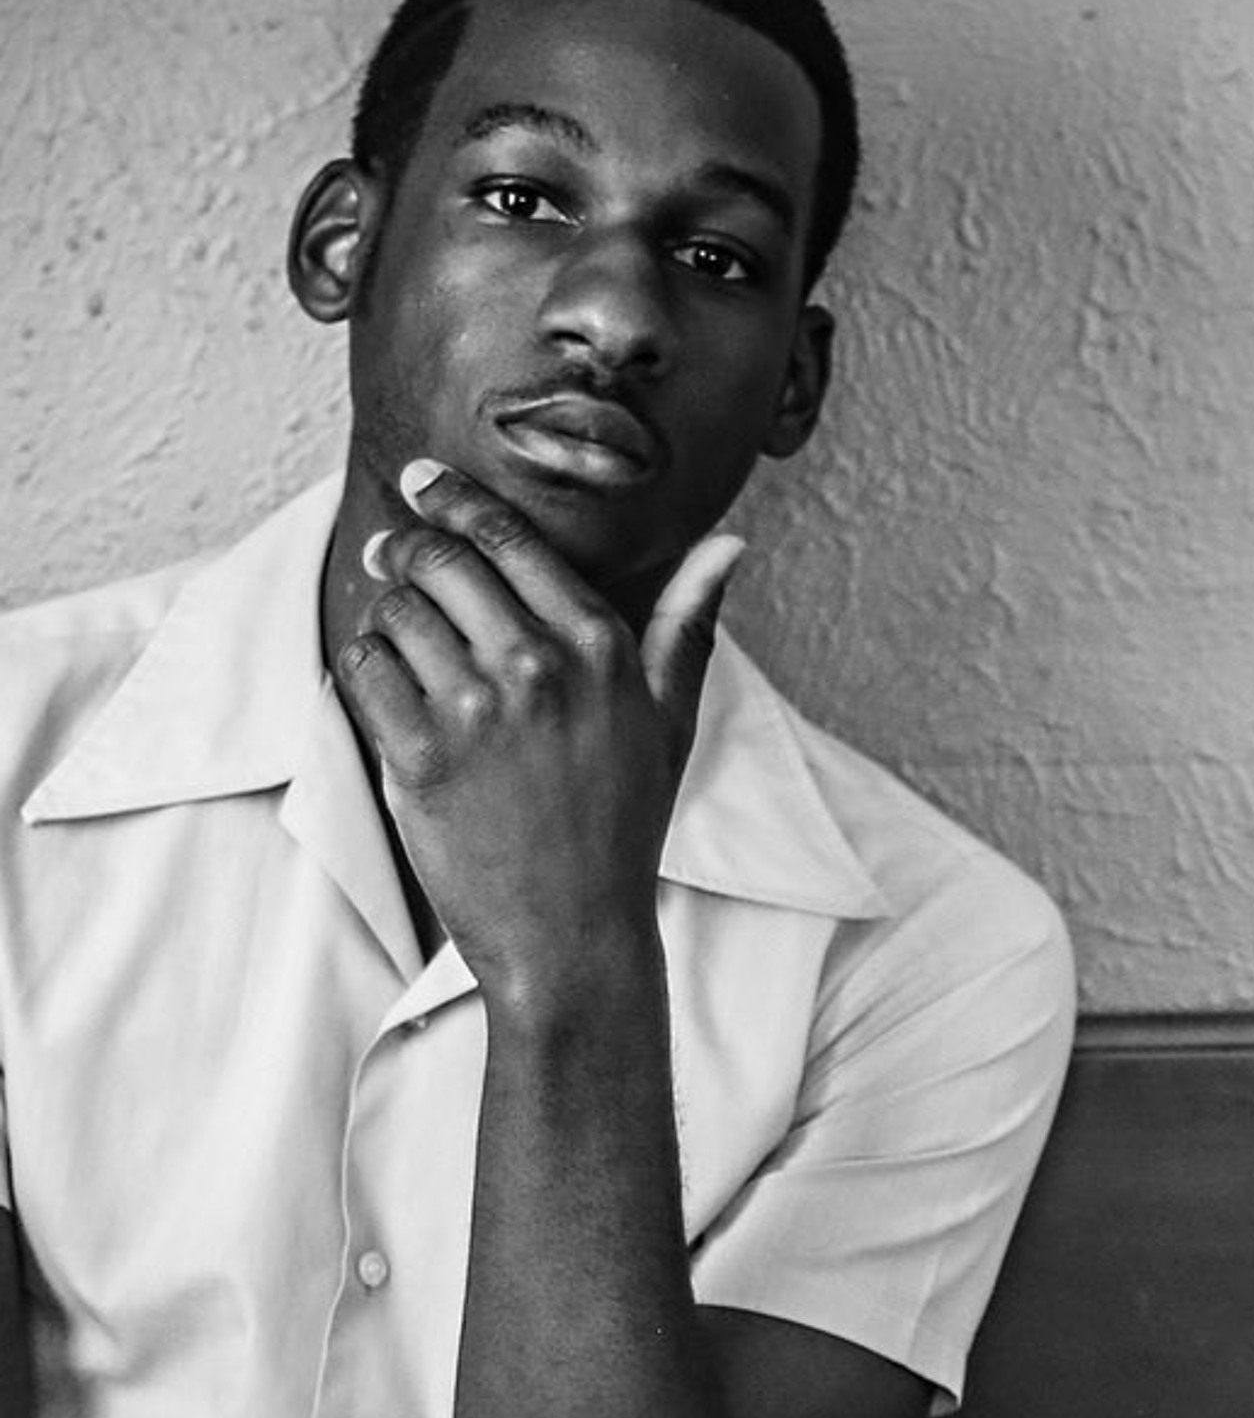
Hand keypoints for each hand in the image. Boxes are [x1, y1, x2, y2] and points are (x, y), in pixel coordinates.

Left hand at [337, 457, 742, 1001]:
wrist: (573, 934)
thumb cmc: (623, 827)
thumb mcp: (671, 722)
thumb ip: (688, 626)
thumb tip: (727, 544)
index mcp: (601, 646)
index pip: (508, 535)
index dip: (453, 498)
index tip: (423, 483)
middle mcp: (540, 665)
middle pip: (439, 559)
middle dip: (406, 550)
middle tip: (389, 556)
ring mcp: (478, 708)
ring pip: (395, 610)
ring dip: (388, 619)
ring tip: (405, 647)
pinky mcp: (421, 753)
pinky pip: (363, 668)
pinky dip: (366, 672)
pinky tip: (394, 698)